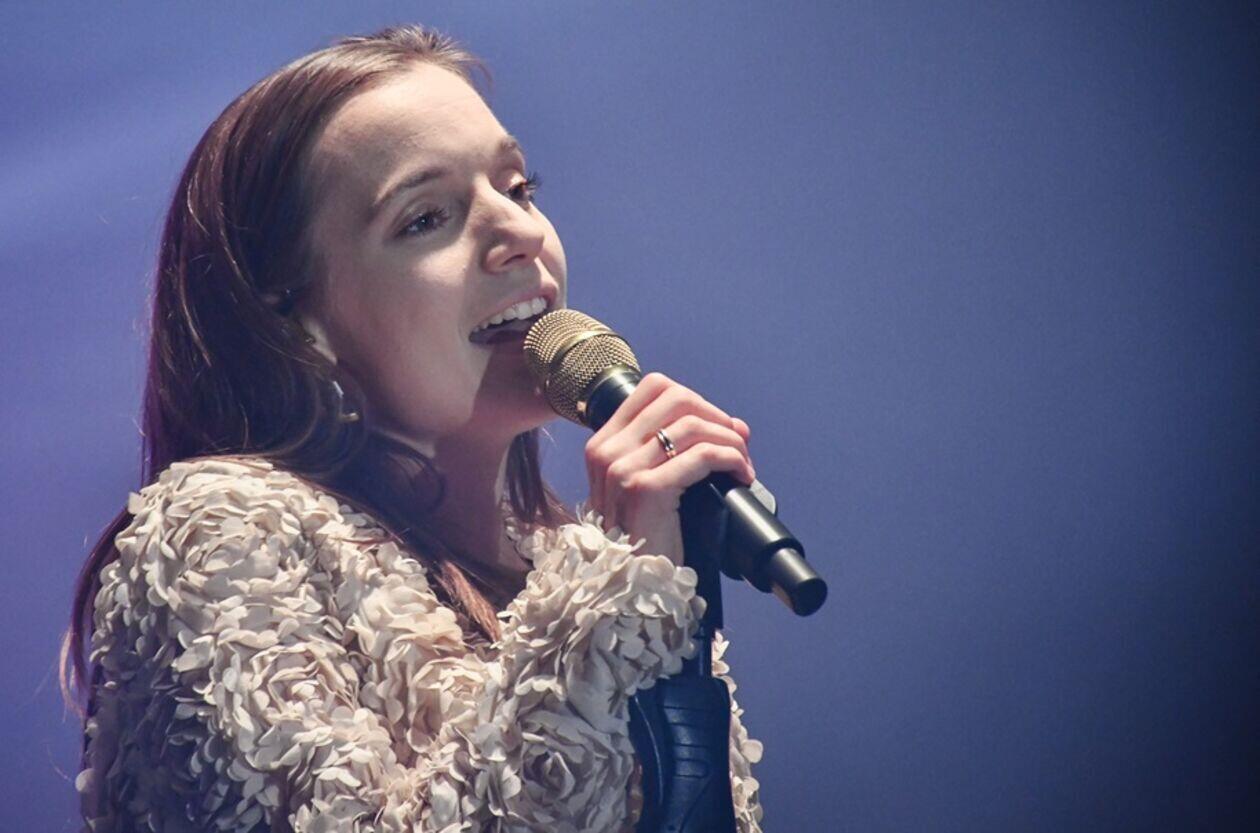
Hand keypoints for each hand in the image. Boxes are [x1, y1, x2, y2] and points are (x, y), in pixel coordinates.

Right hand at [584, 372, 754, 566]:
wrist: (634, 586)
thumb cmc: (649, 537)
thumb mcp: (650, 485)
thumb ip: (677, 452)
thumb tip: (735, 426)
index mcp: (603, 444)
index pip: (654, 388)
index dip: (696, 400)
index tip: (718, 427)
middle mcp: (606, 451)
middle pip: (676, 399)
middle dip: (716, 417)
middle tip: (739, 445)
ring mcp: (622, 469)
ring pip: (692, 425)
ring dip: (729, 441)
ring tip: (743, 465)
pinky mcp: (645, 489)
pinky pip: (702, 455)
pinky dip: (731, 459)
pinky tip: (740, 476)